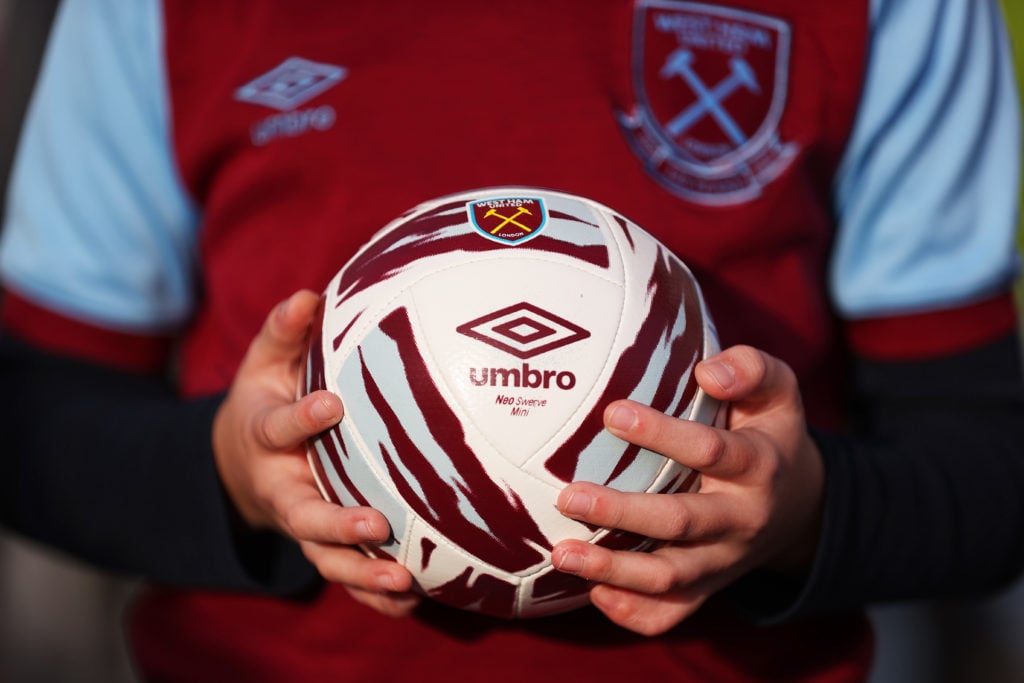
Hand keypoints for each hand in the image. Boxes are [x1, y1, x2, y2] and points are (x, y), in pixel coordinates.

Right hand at [213, 290, 418, 616]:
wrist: (241, 462)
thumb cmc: (266, 400)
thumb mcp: (265, 364)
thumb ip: (283, 333)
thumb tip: (308, 295)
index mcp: (264, 435)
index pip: (278, 427)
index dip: (301, 419)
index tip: (331, 407)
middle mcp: (282, 486)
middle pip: (302, 514)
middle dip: (335, 523)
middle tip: (374, 525)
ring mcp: (302, 522)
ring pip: (325, 557)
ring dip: (361, 573)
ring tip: (402, 580)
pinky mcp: (323, 545)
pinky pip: (346, 574)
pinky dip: (374, 595)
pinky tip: (412, 599)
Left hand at [550, 345, 823, 634]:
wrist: (800, 506)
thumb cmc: (769, 433)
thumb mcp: (778, 392)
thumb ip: (752, 369)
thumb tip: (708, 371)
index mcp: (759, 466)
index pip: (710, 450)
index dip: (662, 433)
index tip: (612, 412)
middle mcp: (741, 519)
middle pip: (681, 521)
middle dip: (623, 512)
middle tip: (568, 496)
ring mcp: (722, 561)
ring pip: (669, 577)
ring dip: (613, 569)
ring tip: (561, 554)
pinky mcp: (707, 588)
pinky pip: (671, 613)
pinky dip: (632, 612)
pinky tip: (594, 594)